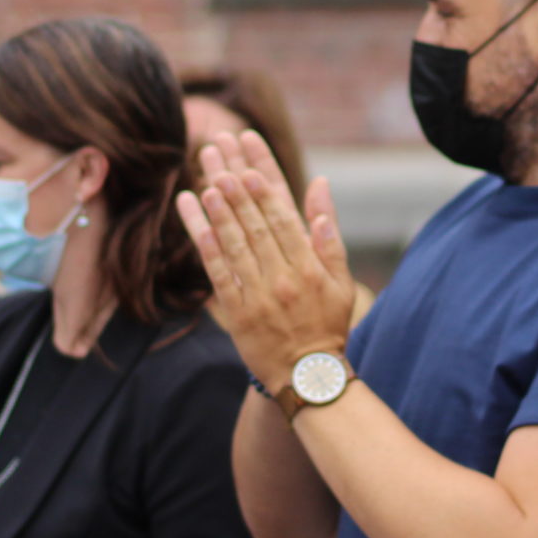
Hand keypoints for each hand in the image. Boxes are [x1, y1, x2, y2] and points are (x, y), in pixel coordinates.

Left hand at [176, 131, 356, 389]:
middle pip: (255, 226)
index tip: (249, 166)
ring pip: (235, 245)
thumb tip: (321, 186)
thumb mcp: (340, 281)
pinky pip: (219, 273)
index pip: (283, 219)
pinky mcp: (237, 312)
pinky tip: (196, 221)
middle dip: (237, 191)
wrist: (308, 375)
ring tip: (207, 183)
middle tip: (221, 161)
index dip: (265, 190)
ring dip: (219, 213)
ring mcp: (258, 295)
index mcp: (309, 267)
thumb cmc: (327, 324)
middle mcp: (283, 278)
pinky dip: (206, 245)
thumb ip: (330, 235)